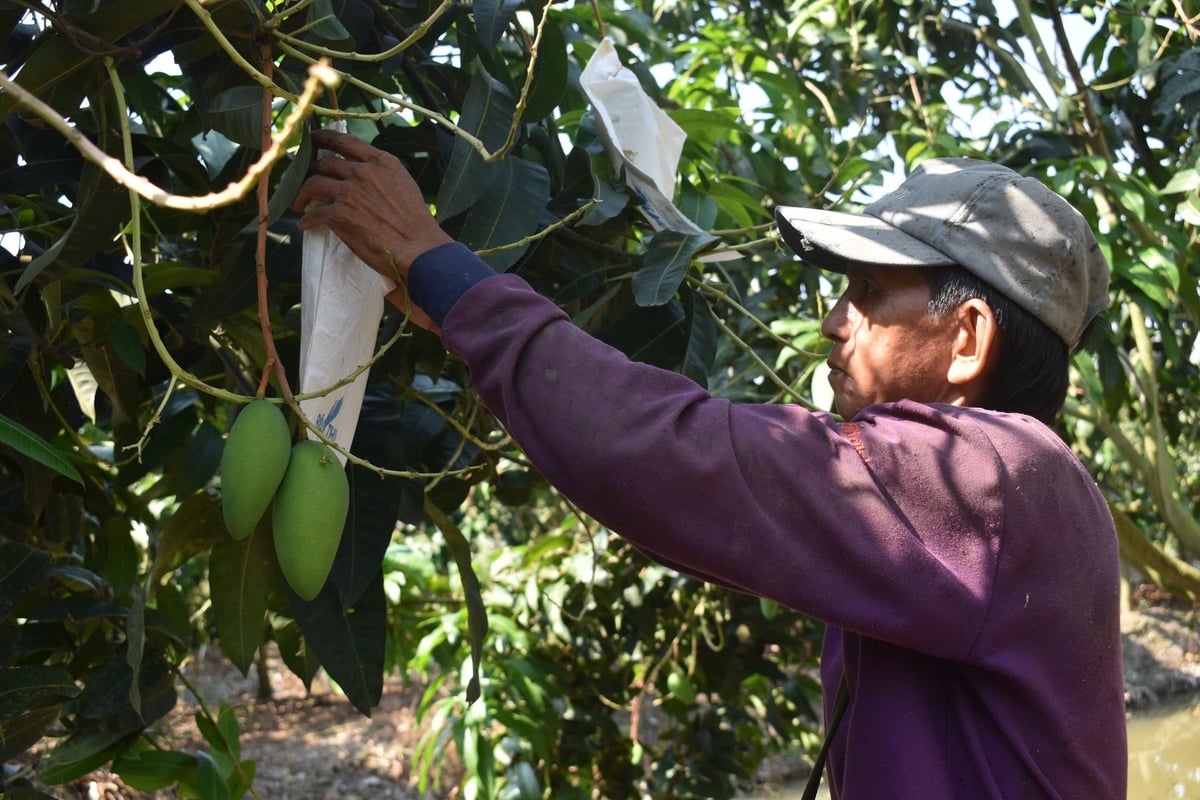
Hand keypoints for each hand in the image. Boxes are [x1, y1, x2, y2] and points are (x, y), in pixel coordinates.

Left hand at [293, 130, 451, 329]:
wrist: (417, 248)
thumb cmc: (416, 223)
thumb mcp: (403, 185)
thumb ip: (381, 176)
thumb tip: (364, 178)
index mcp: (381, 162)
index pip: (346, 141)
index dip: (324, 137)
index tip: (313, 138)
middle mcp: (363, 172)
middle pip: (325, 162)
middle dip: (310, 170)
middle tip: (303, 178)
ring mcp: (349, 192)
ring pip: (313, 184)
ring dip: (302, 194)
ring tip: (299, 204)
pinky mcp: (339, 214)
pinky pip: (314, 213)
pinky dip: (307, 220)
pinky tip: (306, 225)